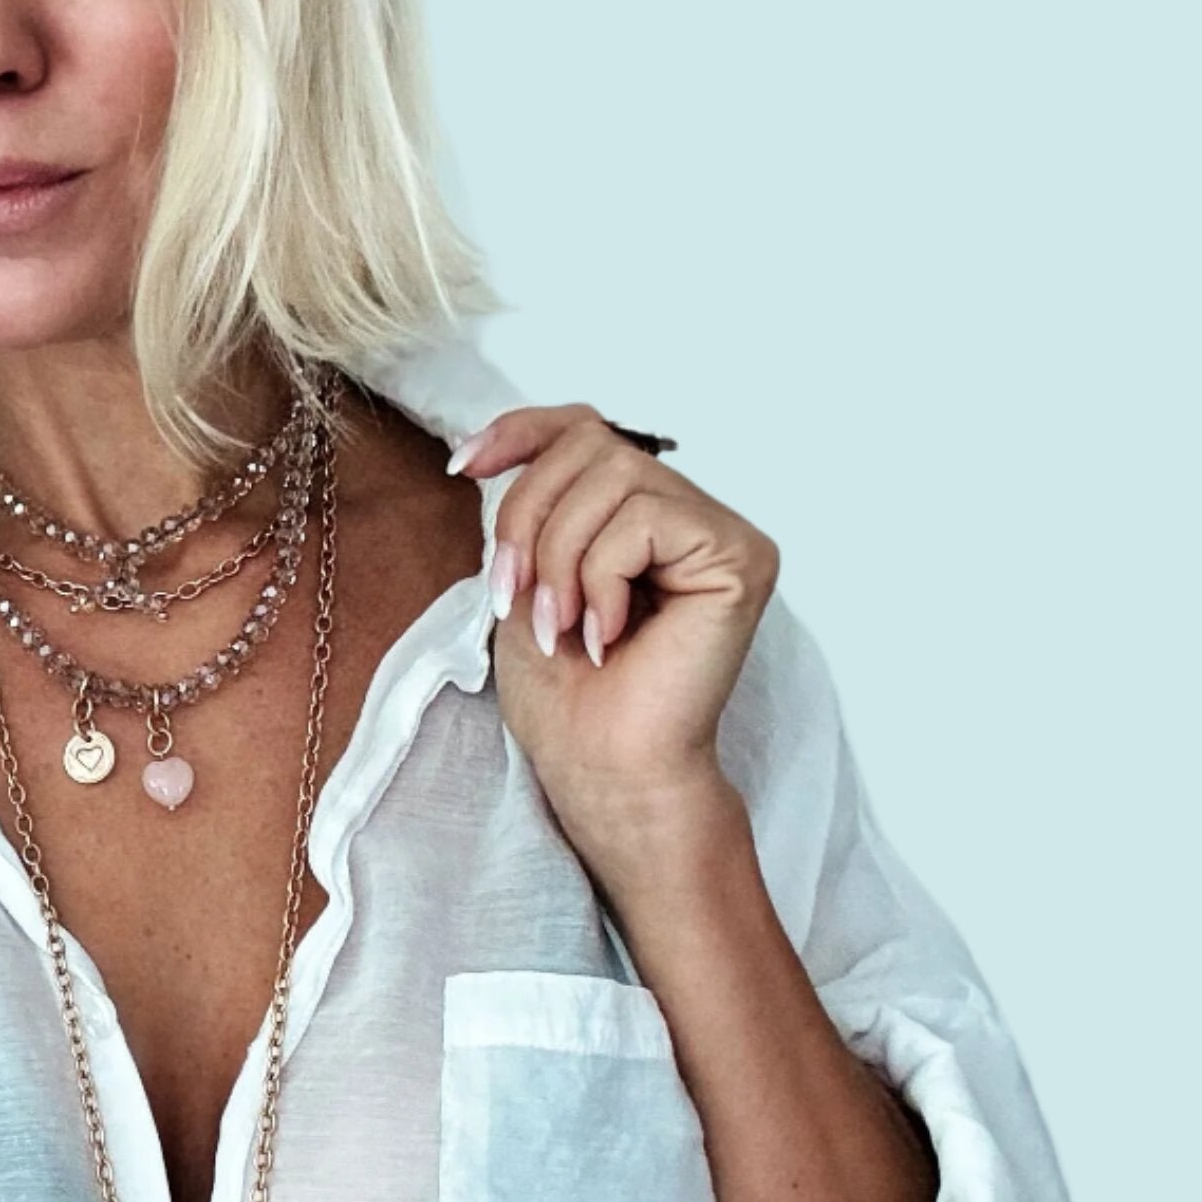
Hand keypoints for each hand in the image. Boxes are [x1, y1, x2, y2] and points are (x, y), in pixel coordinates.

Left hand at [451, 403, 779, 857]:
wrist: (603, 771)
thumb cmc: (567, 697)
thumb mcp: (526, 580)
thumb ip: (532, 511)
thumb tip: (496, 448)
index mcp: (640, 515)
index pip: (584, 429)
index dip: (521, 432)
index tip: (462, 465)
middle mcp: (689, 513)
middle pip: (591, 445)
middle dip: (529, 518)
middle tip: (513, 595)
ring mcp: (720, 533)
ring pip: (614, 477)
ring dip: (560, 557)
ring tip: (559, 628)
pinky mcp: (739, 558)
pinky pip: (646, 519)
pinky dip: (603, 578)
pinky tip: (607, 637)